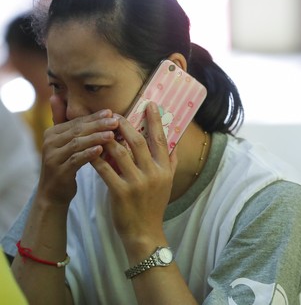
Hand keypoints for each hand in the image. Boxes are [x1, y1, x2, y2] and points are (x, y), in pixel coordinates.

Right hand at [39, 95, 117, 204]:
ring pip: (77, 144)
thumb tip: (56, 96)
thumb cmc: (65, 164)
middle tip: (115, 121)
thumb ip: (63, 121)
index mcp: (52, 133)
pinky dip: (88, 154)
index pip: (76, 121)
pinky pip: (75, 160)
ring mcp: (52, 157)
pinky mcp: (58, 172)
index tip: (111, 112)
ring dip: (95, 138)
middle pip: (77, 130)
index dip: (94, 117)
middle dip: (98, 125)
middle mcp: (49, 143)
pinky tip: (101, 150)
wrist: (53, 193)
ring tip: (112, 134)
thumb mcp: (64, 143)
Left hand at [91, 102, 177, 244]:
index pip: (161, 139)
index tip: (149, 104)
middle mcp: (153, 173)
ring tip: (100, 129)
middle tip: (115, 114)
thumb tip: (174, 143)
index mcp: (165, 169)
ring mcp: (137, 183)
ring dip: (108, 138)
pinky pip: (106, 170)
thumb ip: (171, 162)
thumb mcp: (168, 184)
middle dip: (125, 125)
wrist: (145, 233)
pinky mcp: (120, 192)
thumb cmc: (154, 206)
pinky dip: (97, 158)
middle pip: (138, 141)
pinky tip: (89, 150)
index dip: (154, 120)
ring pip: (120, 152)